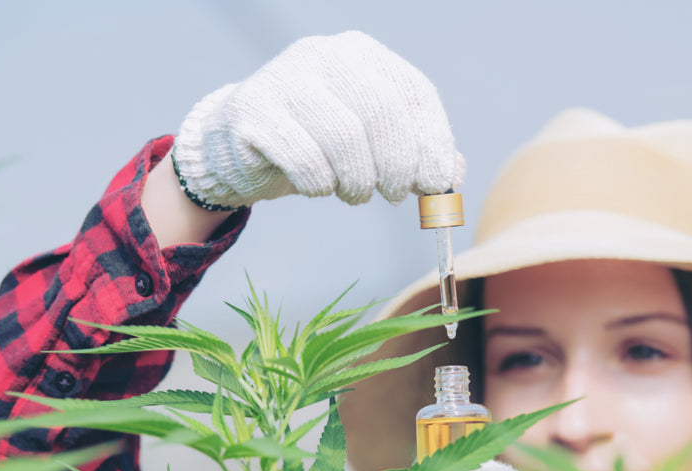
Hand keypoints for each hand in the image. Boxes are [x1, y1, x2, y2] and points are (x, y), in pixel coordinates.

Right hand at [171, 30, 464, 209]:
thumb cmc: (315, 144)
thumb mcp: (370, 142)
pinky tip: (319, 187)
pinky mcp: (253, 112)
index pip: (414, 92)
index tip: (437, 184)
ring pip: (344, 137)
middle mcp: (323, 54)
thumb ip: (413, 153)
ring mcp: (284, 78)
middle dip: (397, 164)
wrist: (239, 144)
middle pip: (382, 111)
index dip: (433, 142)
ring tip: (354, 194)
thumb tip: (453, 174)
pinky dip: (320, 184)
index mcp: (361, 54)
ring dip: (357, 180)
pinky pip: (303, 158)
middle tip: (395, 196)